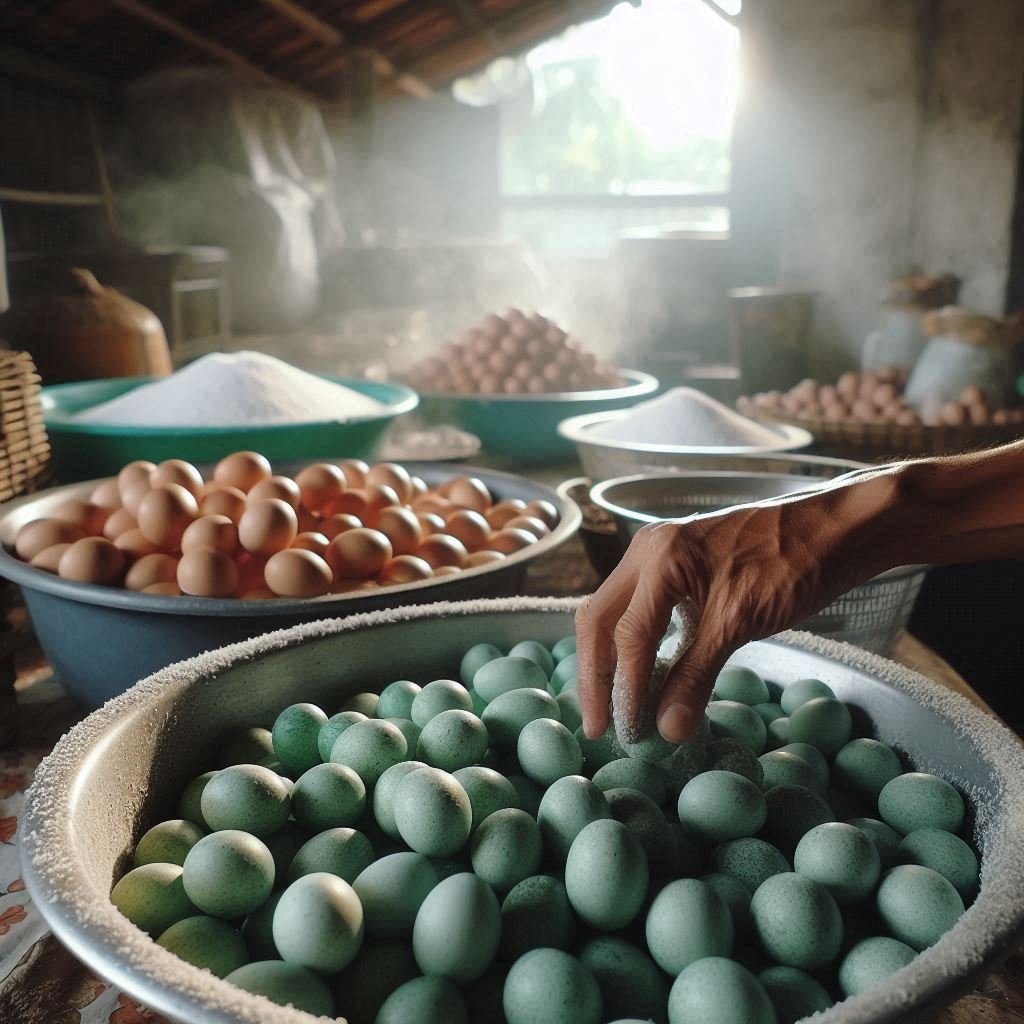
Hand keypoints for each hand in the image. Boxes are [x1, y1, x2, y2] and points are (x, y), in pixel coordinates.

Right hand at [575, 482, 896, 743]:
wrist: (835, 528)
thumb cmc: (792, 565)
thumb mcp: (740, 623)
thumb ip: (696, 674)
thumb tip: (666, 729)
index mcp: (659, 558)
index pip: (628, 635)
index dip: (625, 689)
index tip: (629, 732)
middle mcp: (647, 551)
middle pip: (600, 619)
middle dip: (596, 675)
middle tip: (598, 726)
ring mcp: (659, 554)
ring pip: (615, 613)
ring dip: (612, 661)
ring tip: (615, 707)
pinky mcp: (676, 565)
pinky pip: (640, 607)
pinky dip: (635, 645)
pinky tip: (643, 674)